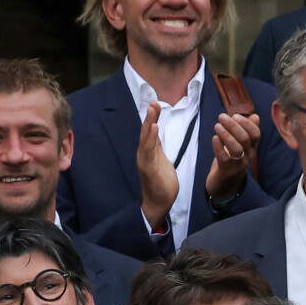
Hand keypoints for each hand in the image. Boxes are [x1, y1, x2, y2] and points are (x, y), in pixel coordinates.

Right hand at [137, 102, 178, 229]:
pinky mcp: (148, 168)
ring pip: (146, 139)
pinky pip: (149, 151)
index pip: (150, 131)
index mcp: (148, 152)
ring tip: (152, 110)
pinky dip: (150, 139)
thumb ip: (157, 146)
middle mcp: (144, 154)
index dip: (152, 117)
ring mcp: (145, 161)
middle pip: (146, 132)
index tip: (156, 103)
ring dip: (149, 124)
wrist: (159, 202)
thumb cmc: (161, 183)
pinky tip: (155, 128)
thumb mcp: (161, 159)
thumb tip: (155, 131)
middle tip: (153, 102)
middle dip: (150, 117)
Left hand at [207, 112, 260, 200]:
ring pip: (236, 147)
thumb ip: (247, 131)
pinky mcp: (226, 171)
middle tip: (221, 117)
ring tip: (216, 126)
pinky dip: (218, 146)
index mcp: (252, 149)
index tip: (235, 115)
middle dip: (233, 125)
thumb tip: (256, 116)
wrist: (224, 186)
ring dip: (225, 134)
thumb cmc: (232, 162)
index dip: (246, 123)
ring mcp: (237, 165)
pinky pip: (224, 157)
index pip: (256, 134)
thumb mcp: (241, 146)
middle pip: (245, 138)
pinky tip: (214, 138)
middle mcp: (247, 157)